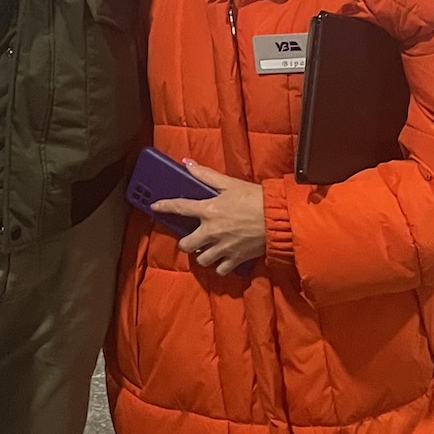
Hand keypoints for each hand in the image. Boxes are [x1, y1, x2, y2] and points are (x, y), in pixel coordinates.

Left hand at [152, 161, 266, 275]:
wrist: (278, 218)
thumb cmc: (255, 198)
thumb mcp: (230, 183)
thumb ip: (206, 175)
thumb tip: (187, 164)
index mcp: (208, 210)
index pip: (179, 207)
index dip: (164, 206)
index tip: (154, 206)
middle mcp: (211, 232)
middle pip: (186, 245)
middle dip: (186, 242)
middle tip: (193, 238)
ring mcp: (223, 248)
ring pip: (202, 259)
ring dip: (203, 255)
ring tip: (208, 248)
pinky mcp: (235, 259)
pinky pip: (220, 270)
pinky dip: (220, 266)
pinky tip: (223, 259)